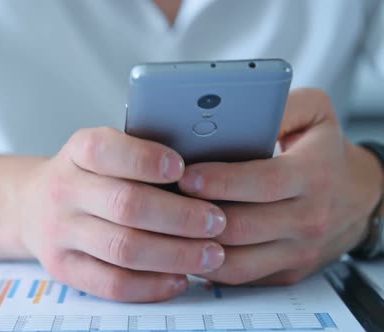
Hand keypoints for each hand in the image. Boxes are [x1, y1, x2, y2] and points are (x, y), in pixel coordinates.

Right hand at [18, 127, 226, 301]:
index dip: (146, 160)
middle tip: (216, 221)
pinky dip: (151, 286)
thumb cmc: (87, 176)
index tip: (182, 169)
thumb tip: (203, 172)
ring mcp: (59, 233)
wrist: (32, 206)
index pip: (105, 151)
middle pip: (126, 205)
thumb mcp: (103, 152)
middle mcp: (63, 190)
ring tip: (211, 253)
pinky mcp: (63, 268)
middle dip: (180, 216)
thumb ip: (140, 156)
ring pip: (123, 249)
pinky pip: (111, 284)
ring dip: (176, 254)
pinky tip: (179, 279)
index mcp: (77, 152)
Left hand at [178, 89, 383, 284]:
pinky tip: (185, 245)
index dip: (220, 181)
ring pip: (236, 260)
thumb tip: (234, 109)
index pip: (262, 182)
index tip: (185, 176)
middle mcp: (308, 218)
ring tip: (167, 225)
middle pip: (242, 226)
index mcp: (313, 175)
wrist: (359, 197)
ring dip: (195, 245)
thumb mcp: (315, 114)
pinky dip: (208, 265)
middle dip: (196, 215)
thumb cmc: (326, 151)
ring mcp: (297, 251)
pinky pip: (240, 277)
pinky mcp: (287, 272)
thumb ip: (280, 105)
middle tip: (163, 201)